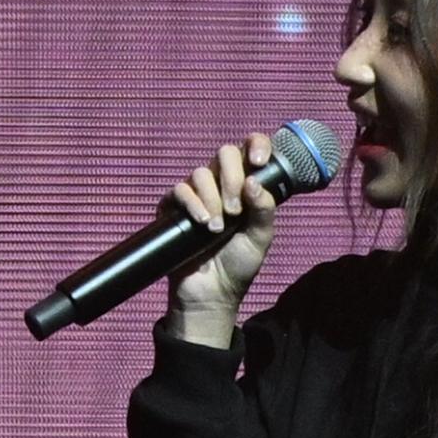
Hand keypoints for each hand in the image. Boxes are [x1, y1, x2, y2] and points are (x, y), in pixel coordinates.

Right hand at [162, 129, 284, 345]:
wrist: (211, 293)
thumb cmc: (238, 266)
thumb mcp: (260, 237)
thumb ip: (264, 209)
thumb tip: (253, 181)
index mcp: (246, 186)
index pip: (251, 149)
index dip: (256, 144)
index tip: (258, 161)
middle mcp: (221, 185)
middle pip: (224, 154)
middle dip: (231, 178)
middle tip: (235, 210)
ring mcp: (196, 195)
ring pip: (201, 173)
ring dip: (212, 198)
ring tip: (217, 227)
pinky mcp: (173, 209)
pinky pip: (179, 191)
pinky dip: (191, 203)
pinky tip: (202, 223)